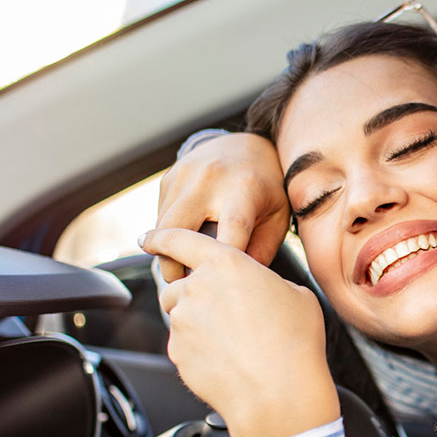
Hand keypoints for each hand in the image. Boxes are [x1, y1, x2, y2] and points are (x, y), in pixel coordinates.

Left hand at [141, 228, 340, 436]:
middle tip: (224, 315)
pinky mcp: (177, 353)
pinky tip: (230, 362)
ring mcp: (182, 322)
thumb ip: (266, 282)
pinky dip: (200, 352)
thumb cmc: (294, 342)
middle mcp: (196, 288)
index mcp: (225, 263)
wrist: (279, 392)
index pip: (179, 239)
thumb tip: (260, 290)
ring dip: (197, 323)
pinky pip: (184, 347)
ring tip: (233, 342)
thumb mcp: (296, 294)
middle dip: (192, 296)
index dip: (160, 236)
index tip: (146, 238)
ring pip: (180, 317)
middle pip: (177, 285)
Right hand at [154, 132, 288, 281]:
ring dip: (166, 254)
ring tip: (180, 274)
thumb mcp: (277, 217)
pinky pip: (159, 217)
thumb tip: (239, 283)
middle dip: (173, 266)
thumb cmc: (268, 189)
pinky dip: (166, 237)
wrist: (246, 146)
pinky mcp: (168, 178)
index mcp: (244, 189)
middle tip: (183, 288)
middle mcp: (209, 179)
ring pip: (162, 228)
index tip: (215, 290)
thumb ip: (263, 250)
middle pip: (177, 232)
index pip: (229, 234)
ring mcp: (184, 176)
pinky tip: (181, 247)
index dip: (220, 265)